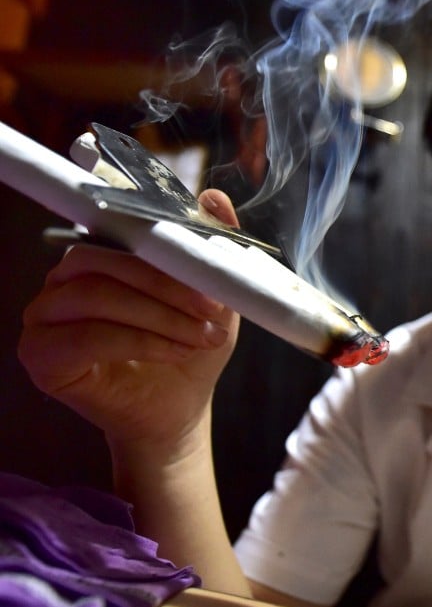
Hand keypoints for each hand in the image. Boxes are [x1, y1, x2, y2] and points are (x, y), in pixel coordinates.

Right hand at [18, 189, 240, 451]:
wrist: (177, 410)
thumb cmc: (188, 349)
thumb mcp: (215, 298)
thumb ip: (211, 248)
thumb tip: (214, 196)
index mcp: (99, 255)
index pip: (116, 228)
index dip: (164, 241)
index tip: (210, 264)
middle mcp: (63, 280)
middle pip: (104, 260)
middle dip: (167, 284)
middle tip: (213, 308)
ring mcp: (45, 316)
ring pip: (97, 296)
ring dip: (160, 315)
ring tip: (201, 336)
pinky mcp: (41, 355)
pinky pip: (87, 337)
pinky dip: (140, 341)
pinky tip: (175, 351)